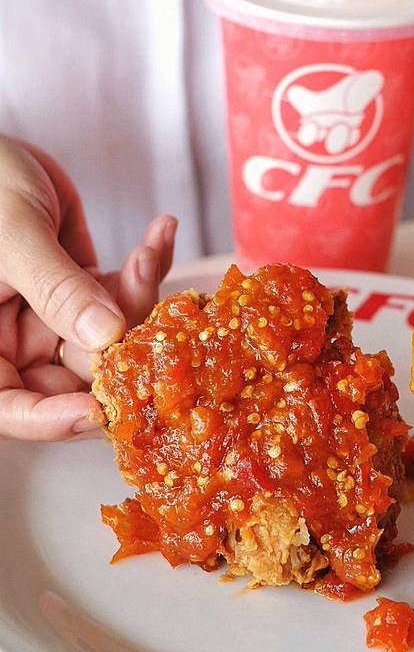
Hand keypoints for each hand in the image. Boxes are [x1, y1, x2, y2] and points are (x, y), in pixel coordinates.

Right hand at [0, 135, 176, 440]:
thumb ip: (55, 288)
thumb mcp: (10, 235)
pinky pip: (122, 292)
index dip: (55, 419)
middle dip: (121, 344)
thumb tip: (106, 338)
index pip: (13, 409)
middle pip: (77, 375)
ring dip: (140, 295)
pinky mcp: (83, 289)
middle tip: (150, 309)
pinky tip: (161, 232)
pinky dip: (147, 266)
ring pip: (112, 335)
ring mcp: (52, 317)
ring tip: (151, 248)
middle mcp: (14, 341)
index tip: (101, 409)